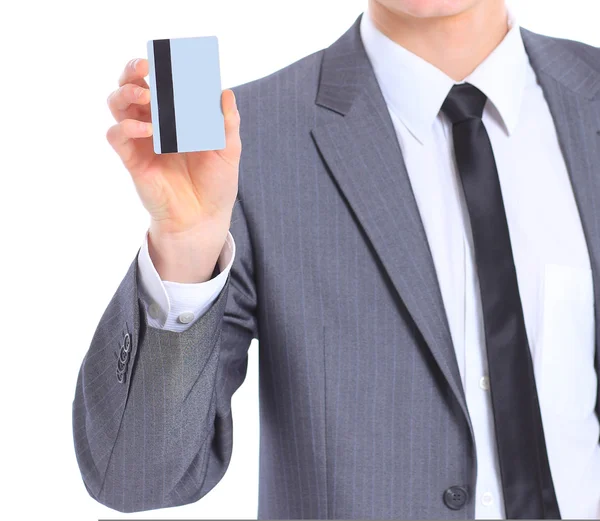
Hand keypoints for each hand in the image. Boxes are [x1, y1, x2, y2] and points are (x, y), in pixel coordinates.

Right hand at [106, 58, 240, 281]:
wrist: (204, 219)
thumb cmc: (216, 185)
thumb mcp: (228, 151)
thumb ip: (226, 124)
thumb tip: (225, 92)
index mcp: (178, 118)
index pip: (161, 84)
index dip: (159, 68)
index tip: (168, 58)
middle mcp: (156, 125)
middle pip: (131, 88)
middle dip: (132, 72)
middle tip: (145, 68)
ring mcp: (142, 142)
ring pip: (118, 106)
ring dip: (126, 94)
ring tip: (144, 95)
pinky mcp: (132, 160)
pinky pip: (117, 136)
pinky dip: (126, 128)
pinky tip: (147, 130)